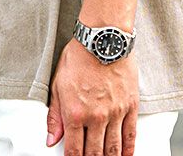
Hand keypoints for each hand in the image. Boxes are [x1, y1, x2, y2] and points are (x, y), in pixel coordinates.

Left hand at [47, 38, 138, 155]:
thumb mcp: (58, 84)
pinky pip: (131, 135)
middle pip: (94, 154)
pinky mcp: (130, 106)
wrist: (103, 38)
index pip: (74, 150)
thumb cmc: (79, 56)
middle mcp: (96, 117)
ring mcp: (115, 113)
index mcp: (74, 113)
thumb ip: (55, 115)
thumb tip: (51, 139)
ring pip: (113, 149)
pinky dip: (128, 151)